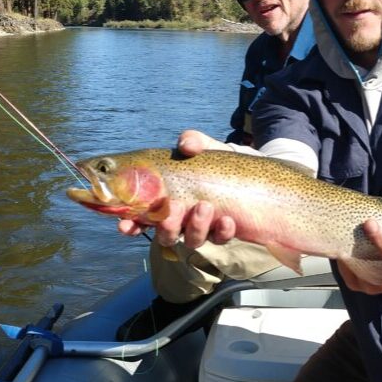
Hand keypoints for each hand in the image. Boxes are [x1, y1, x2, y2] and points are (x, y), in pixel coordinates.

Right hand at [117, 130, 236, 244]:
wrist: (255, 173)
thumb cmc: (221, 161)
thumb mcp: (208, 148)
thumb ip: (194, 141)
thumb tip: (185, 144)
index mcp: (169, 199)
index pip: (142, 217)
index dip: (131, 224)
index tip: (125, 225)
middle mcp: (183, 218)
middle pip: (165, 234)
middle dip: (167, 226)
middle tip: (174, 208)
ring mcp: (204, 228)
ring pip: (191, 240)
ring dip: (195, 226)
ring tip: (205, 206)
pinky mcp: (225, 232)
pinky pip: (220, 239)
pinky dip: (222, 231)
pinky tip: (228, 219)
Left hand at [337, 189, 381, 294]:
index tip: (372, 222)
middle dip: (373, 248)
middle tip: (365, 224)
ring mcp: (377, 286)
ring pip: (364, 277)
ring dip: (354, 257)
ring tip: (347, 237)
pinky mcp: (360, 286)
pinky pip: (350, 278)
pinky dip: (345, 264)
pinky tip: (342, 249)